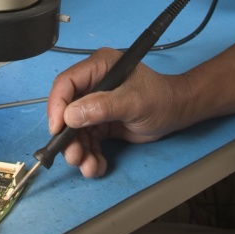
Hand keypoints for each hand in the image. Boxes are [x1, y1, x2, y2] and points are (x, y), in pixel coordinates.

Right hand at [47, 47, 188, 176]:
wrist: (177, 112)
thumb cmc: (160, 99)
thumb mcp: (133, 102)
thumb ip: (102, 107)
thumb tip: (70, 116)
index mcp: (99, 67)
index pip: (66, 83)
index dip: (57, 106)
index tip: (56, 130)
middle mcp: (93, 84)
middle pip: (67, 111)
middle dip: (69, 137)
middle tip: (74, 157)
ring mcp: (95, 103)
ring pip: (75, 130)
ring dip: (79, 151)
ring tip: (89, 167)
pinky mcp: (101, 121)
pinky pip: (88, 140)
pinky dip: (90, 155)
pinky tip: (97, 166)